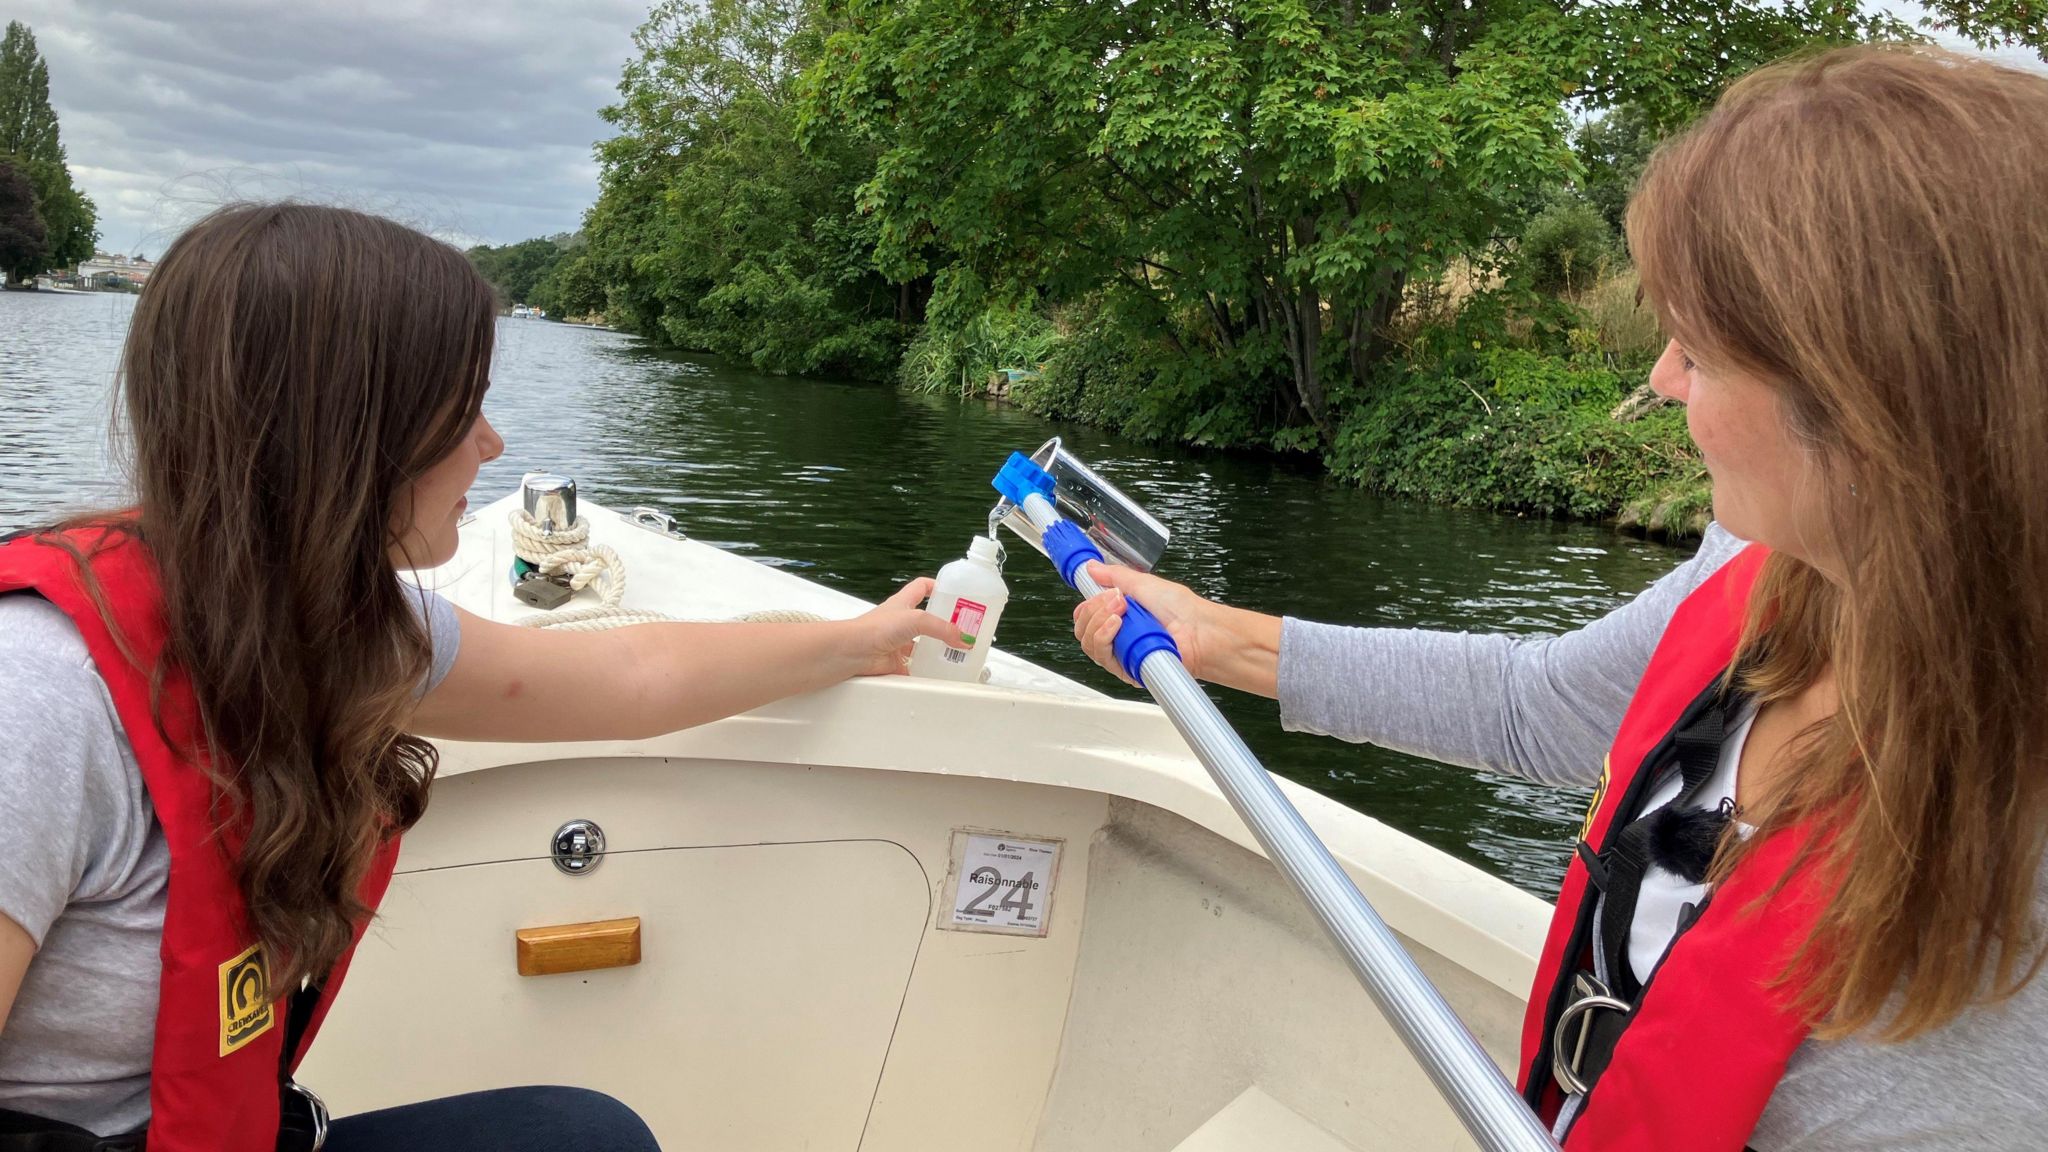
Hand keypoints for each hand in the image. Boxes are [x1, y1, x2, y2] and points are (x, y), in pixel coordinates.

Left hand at [845, 577, 968, 676]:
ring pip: (923, 645)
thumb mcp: (916, 619)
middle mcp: (901, 621)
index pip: (922, 587)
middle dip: (945, 625)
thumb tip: (962, 637)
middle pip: (928, 619)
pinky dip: (925, 671)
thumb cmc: (874, 628)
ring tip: (956, 654)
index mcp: (904, 603)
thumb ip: (942, 628)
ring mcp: (898, 642)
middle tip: (964, 630)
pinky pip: (915, 667)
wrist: (853, 651)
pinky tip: (937, 673)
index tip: (955, 594)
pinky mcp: (896, 662)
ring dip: (937, 650)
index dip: (938, 588)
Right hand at [1072, 562, 1281, 695]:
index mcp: (1121, 616)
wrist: (1201, 631)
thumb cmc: (1184, 611)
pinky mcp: (1126, 668)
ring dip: (1098, 622)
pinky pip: (1102, 656)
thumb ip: (1115, 576)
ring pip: (1089, 643)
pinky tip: (1118, 625)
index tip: (1092, 588)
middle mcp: (1119, 636)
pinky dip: (1105, 637)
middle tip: (1115, 599)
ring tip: (1121, 611)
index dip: (1087, 602)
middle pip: (1083, 629)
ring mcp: (1122, 653)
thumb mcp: (1145, 583)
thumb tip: (1093, 568)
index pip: (1087, 614)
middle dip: (1093, 609)